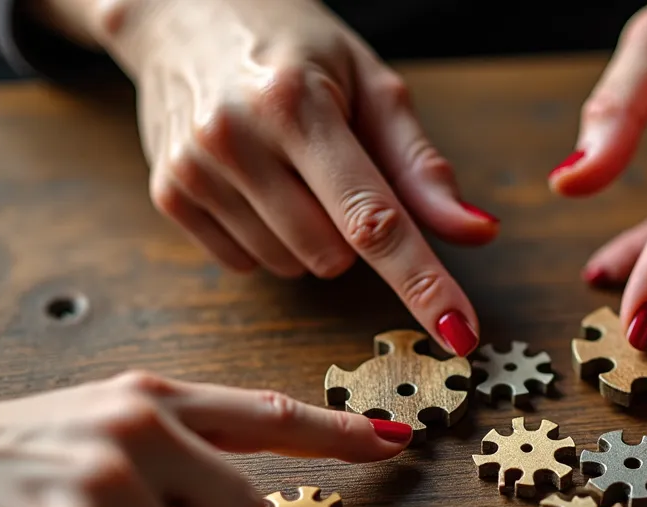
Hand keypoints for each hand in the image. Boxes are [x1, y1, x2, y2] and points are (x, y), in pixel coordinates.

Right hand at [91, 0, 492, 354]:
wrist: (183, 13)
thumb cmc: (294, 48)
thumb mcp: (369, 84)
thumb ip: (420, 167)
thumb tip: (477, 232)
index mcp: (297, 104)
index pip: (374, 218)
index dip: (423, 280)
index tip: (459, 334)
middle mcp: (235, 139)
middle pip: (335, 254)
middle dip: (351, 229)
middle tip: (332, 166)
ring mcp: (193, 172)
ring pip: (292, 267)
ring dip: (309, 236)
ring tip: (288, 166)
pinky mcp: (169, 196)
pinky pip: (247, 264)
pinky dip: (266, 238)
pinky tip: (253, 182)